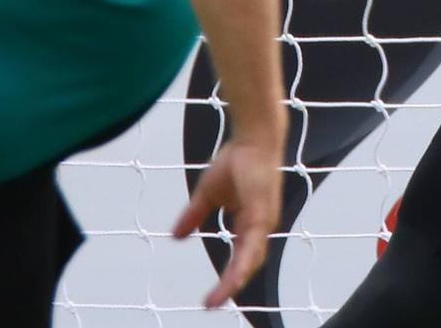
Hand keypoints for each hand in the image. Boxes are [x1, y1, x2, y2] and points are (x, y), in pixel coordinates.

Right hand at [172, 138, 283, 308]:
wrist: (252, 138)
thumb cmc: (237, 161)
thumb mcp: (207, 194)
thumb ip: (194, 216)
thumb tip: (176, 236)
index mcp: (249, 224)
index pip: (240, 258)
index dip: (227, 276)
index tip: (210, 295)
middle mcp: (260, 227)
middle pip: (246, 265)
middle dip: (229, 286)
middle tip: (210, 303)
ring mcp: (264, 222)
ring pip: (251, 260)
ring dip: (234, 281)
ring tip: (217, 299)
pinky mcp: (263, 215)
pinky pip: (252, 246)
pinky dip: (242, 264)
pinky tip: (234, 277)